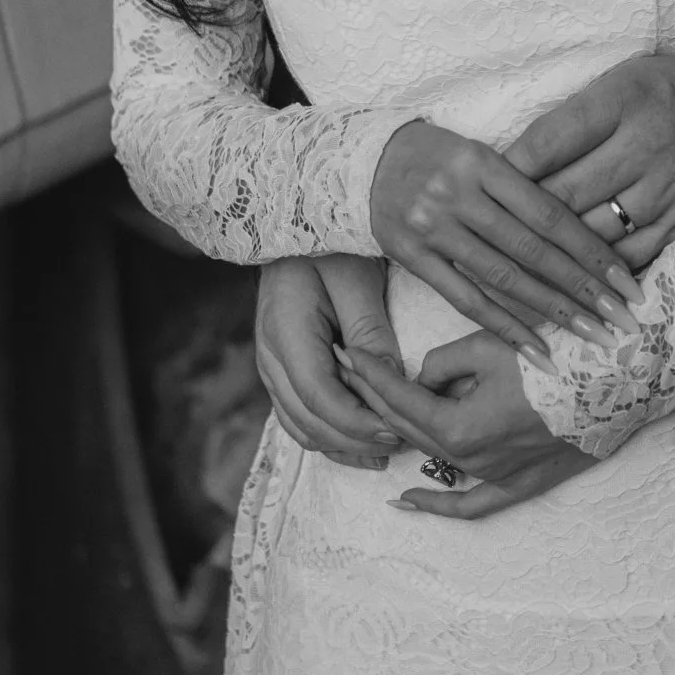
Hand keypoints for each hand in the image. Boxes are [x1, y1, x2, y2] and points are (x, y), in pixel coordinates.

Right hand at [255, 256, 401, 470]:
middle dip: (357, 440)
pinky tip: (364, 443)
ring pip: (301, 426)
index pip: (318, 395)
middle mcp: (269, 355)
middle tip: (404, 441)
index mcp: (285, 330)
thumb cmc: (331, 246)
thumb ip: (370, 330)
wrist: (297, 226)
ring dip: (344, 445)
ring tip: (390, 447)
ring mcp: (270, 366)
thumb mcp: (356, 277)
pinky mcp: (281, 370)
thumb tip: (390, 381)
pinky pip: (300, 417)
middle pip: (308, 420)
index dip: (357, 422)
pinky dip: (330, 435)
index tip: (397, 430)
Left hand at [340, 329, 594, 522]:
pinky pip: (472, 505)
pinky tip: (406, 502)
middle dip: (374, 395)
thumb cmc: (556, 357)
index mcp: (459, 427)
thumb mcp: (490, 344)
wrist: (620, 381)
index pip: (399, 399)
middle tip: (350, 368)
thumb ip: (443, 364)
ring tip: (373, 407)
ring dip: (402, 430)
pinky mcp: (520, 484)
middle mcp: (472, 461)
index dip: (370, 373)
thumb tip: (422, 378)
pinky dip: (438, 506)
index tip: (348, 353)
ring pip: (433, 456)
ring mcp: (496, 477)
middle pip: (408, 428)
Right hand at [369, 119, 641, 361]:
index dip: (592, 251)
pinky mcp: (410, 255)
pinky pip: (464, 298)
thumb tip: (584, 235)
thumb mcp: (480, 155)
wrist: (364, 162)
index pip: (550, 214)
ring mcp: (432, 226)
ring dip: (552, 313)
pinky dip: (504, 326)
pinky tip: (537, 350)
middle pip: (533, 250)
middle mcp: (458, 194)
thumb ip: (523, 188)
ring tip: (591, 337)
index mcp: (484, 162)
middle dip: (583, 289)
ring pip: (503, 278)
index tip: (627, 281)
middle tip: (623, 319)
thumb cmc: (439, 157)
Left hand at [506, 54, 674, 268]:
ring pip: (594, 232)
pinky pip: (630, 254)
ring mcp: (668, 185)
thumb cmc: (652, 90)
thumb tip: (506, 167)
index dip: (509, 168)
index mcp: (623, 99)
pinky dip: (596, 266)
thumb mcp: (610, 81)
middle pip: (567, 193)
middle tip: (488, 228)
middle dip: (521, 215)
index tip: (479, 185)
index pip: (550, 141)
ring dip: (554, 248)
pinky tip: (570, 270)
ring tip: (520, 254)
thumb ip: (565, 121)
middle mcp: (648, 143)